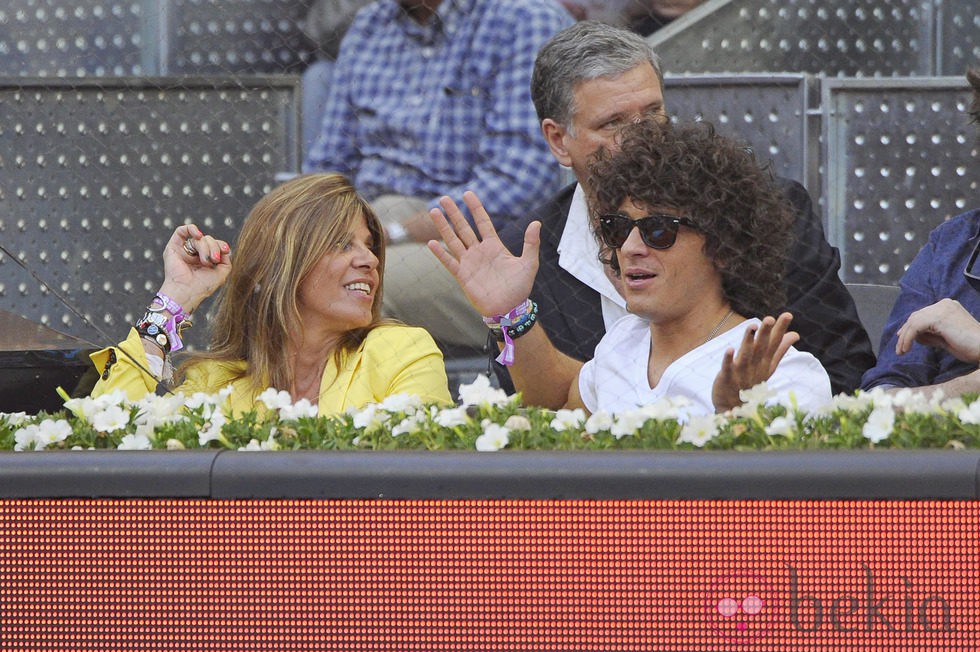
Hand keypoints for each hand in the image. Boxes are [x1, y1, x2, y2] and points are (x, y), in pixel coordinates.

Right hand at [157, 224, 231, 313]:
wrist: (186, 292)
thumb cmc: (202, 286)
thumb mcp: (221, 273)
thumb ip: (226, 261)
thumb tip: (224, 249)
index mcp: (205, 260)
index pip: (215, 245)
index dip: (221, 245)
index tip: (225, 250)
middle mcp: (194, 254)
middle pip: (208, 240)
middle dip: (214, 247)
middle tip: (213, 260)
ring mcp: (184, 250)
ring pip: (199, 238)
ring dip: (205, 247)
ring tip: (205, 261)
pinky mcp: (173, 247)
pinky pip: (182, 231)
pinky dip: (191, 229)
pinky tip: (198, 235)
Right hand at [427, 191, 540, 316]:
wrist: (510, 309)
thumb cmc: (519, 287)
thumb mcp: (529, 263)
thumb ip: (531, 243)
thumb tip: (536, 222)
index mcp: (494, 246)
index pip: (483, 222)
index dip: (476, 208)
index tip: (468, 194)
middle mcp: (479, 251)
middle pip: (464, 227)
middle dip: (454, 213)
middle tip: (444, 198)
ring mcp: (469, 263)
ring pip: (454, 240)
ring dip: (443, 227)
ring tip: (434, 212)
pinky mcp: (463, 276)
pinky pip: (450, 262)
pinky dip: (441, 253)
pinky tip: (432, 243)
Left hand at [712, 312, 798, 411]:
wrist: (734, 408)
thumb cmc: (751, 383)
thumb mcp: (768, 366)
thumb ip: (780, 349)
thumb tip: (795, 334)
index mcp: (765, 362)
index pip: (774, 343)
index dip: (780, 329)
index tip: (788, 315)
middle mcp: (755, 365)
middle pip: (761, 347)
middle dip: (766, 333)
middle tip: (770, 318)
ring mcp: (741, 372)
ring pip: (746, 354)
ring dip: (749, 340)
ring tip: (752, 326)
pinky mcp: (727, 378)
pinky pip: (727, 367)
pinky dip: (729, 359)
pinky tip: (729, 349)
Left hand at [896, 298, 979, 362]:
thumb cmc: (968, 347)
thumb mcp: (944, 339)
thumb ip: (929, 334)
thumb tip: (914, 336)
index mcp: (947, 306)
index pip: (922, 314)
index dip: (910, 327)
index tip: (901, 338)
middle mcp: (944, 304)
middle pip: (916, 316)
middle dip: (905, 332)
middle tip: (899, 348)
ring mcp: (942, 309)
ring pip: (914, 321)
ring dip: (904, 337)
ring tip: (901, 351)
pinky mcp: (939, 317)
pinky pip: (916, 326)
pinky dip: (908, 338)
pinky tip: (907, 349)